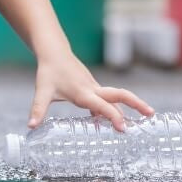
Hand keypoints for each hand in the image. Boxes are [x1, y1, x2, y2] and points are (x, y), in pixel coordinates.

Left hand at [29, 50, 153, 131]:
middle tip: (151, 114)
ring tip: (145, 118)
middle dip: (136, 104)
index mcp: (83, 93)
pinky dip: (116, 107)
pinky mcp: (93, 87)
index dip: (113, 117)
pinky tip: (117, 120)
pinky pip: (108, 99)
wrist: (54, 52)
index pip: (102, 106)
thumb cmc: (49, 72)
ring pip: (117, 96)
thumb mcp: (42, 91)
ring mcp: (95, 87)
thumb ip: (38, 109)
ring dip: (131, 105)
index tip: (123, 128)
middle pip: (120, 95)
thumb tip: (31, 126)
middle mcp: (93, 89)